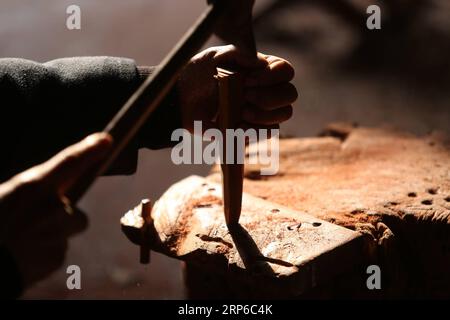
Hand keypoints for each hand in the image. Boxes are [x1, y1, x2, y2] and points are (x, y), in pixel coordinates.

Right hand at [0, 133, 111, 289]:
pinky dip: (44, 252)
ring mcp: (57, 232)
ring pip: (66, 230)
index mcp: (31, 187)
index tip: (106, 141)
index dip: (89, 150)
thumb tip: (48, 194)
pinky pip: (58, 249)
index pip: (69, 162)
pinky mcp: (57, 255)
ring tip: (23, 242)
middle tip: (33, 225)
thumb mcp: (3, 196)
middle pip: (74, 210)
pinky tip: (24, 256)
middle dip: (61, 217)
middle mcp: (51, 207)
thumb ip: (30, 193)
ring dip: (52, 235)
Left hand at [177, 45, 297, 131]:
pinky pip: (267, 133)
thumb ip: (238, 54)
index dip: (272, 77)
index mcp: (261, 70)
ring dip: (264, 114)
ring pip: (283, 115)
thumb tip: (260, 61)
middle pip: (290, 95)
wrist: (180, 101)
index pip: (286, 71)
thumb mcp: (214, 57)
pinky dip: (254, 130)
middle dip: (270, 97)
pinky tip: (237, 126)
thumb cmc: (198, 75)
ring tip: (241, 111)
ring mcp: (261, 111)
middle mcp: (266, 90)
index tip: (247, 79)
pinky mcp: (251, 130)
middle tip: (245, 95)